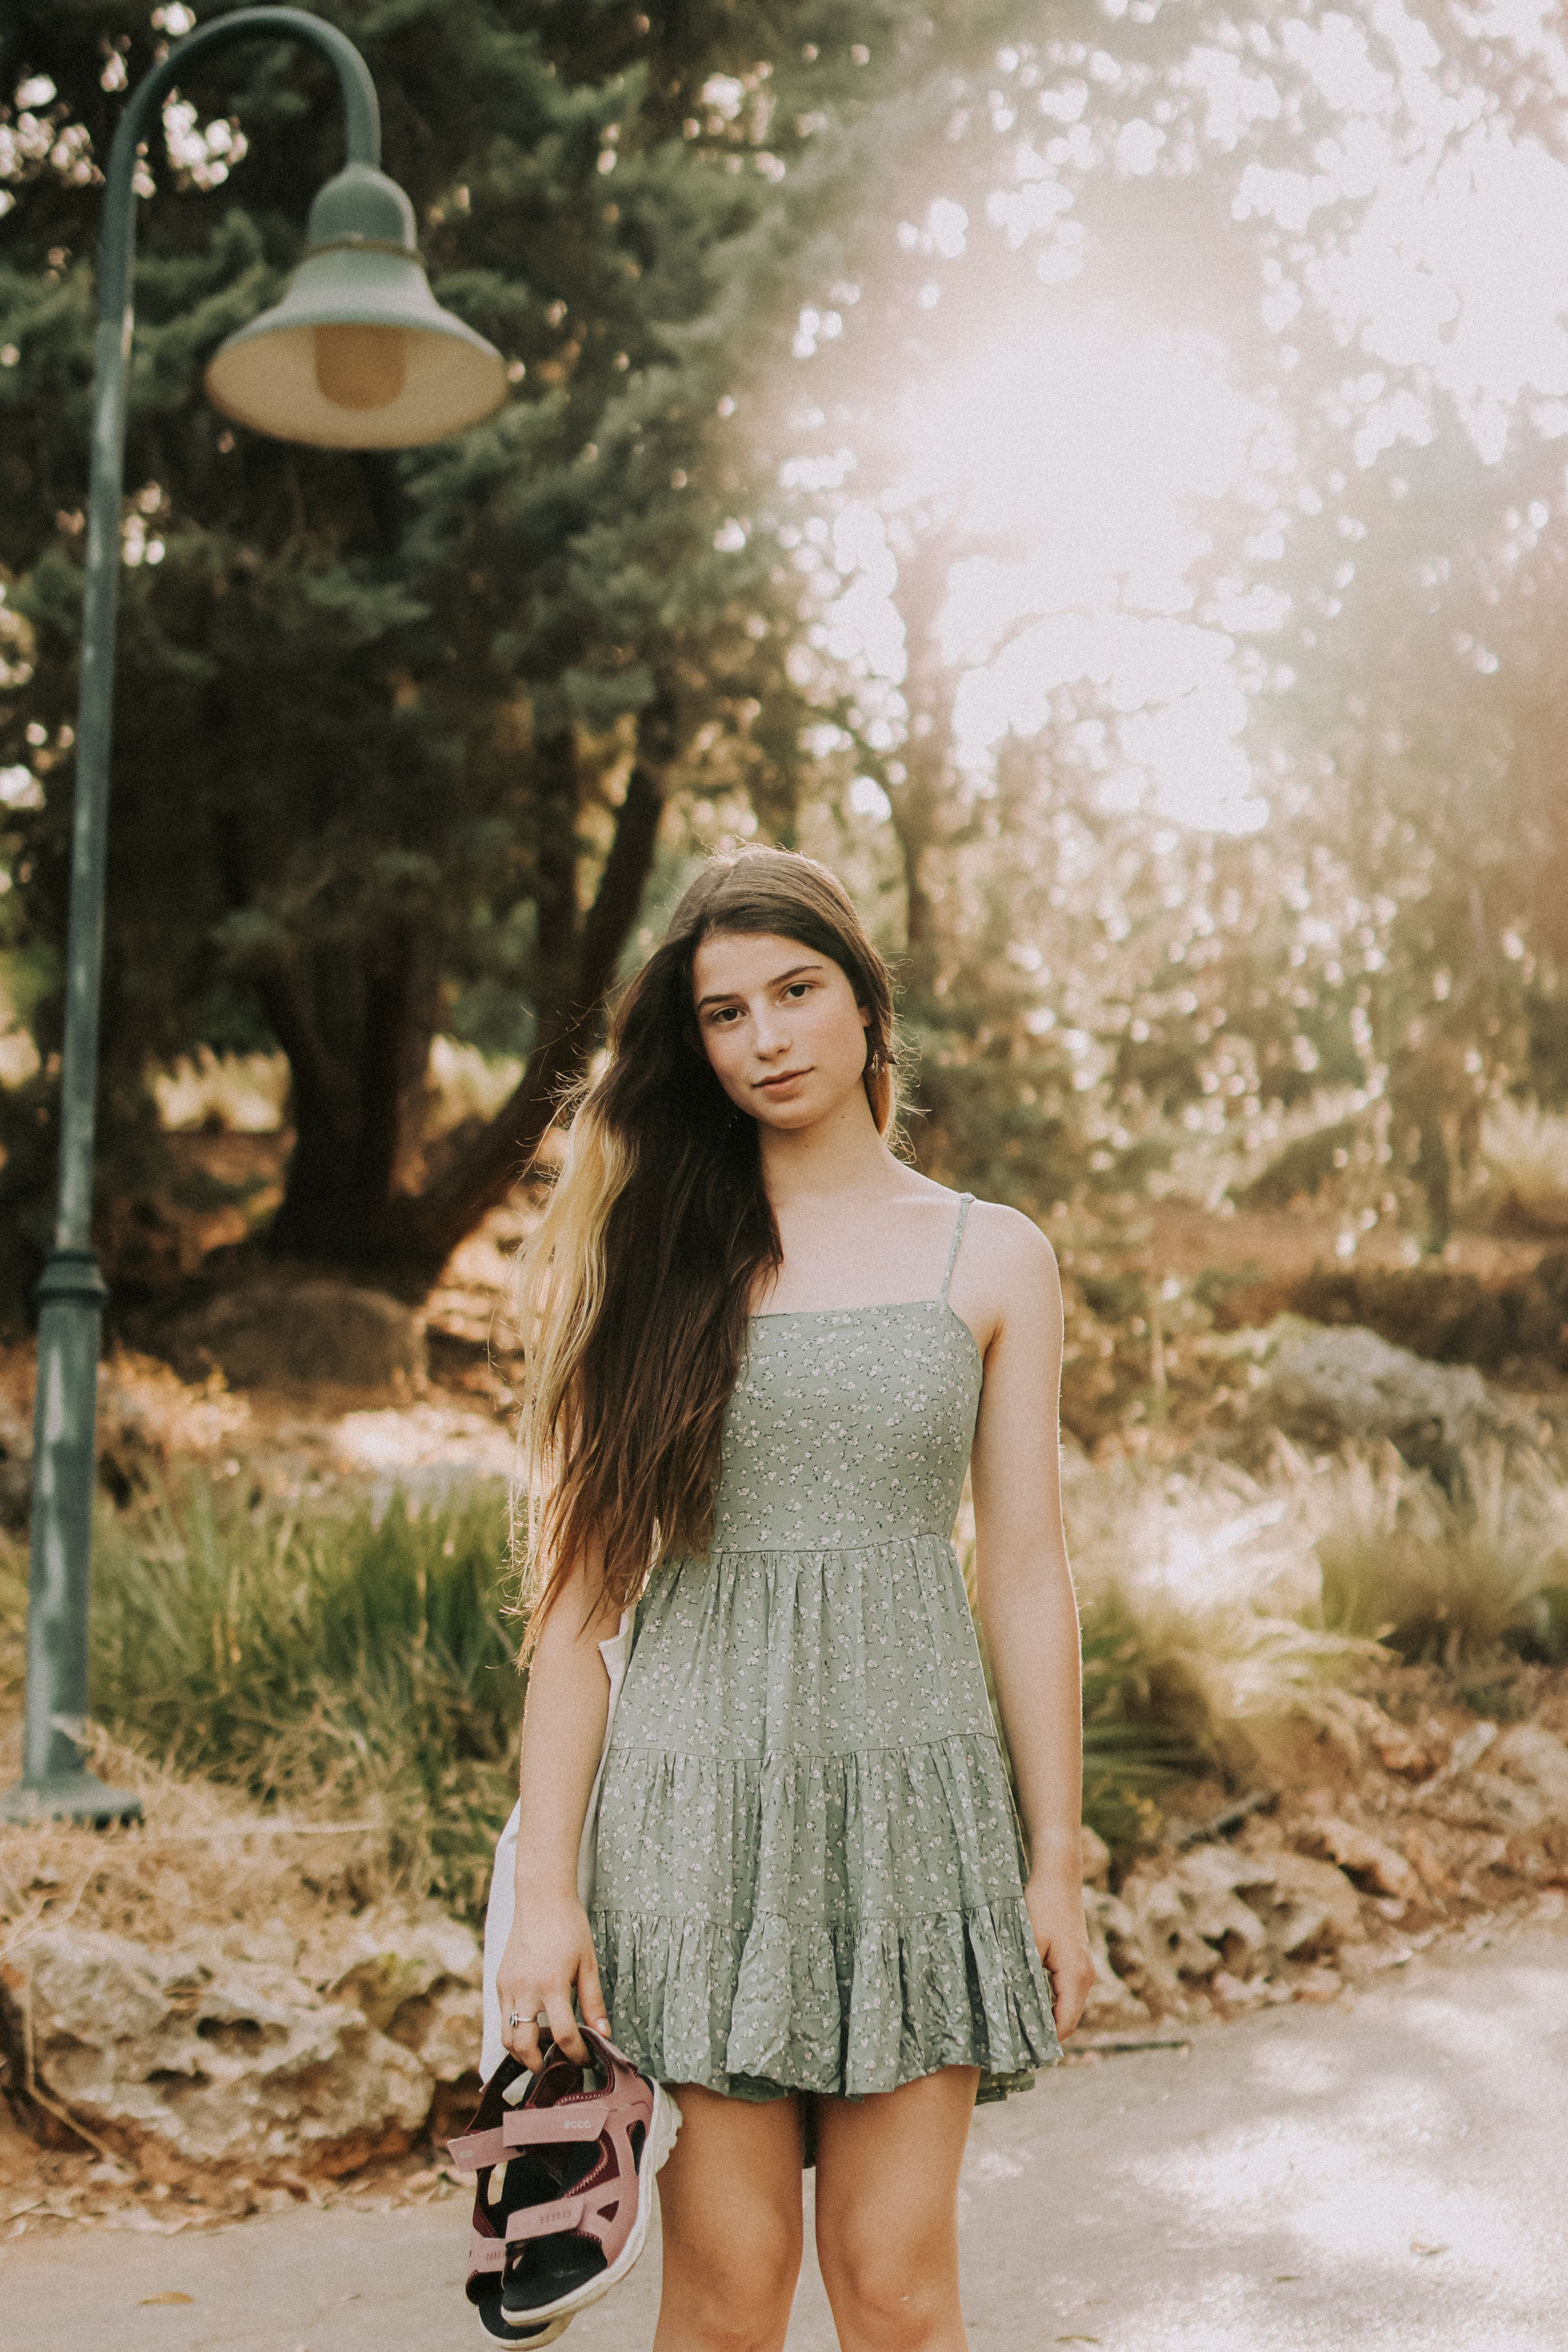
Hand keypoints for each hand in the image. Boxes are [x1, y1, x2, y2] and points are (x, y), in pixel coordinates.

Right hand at [495, 1889, 608, 2070]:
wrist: (541, 1899)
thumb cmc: (569, 1928)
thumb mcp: (588, 1964)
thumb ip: (593, 2002)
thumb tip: (603, 2035)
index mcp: (552, 1986)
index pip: (563, 2035)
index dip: (576, 2055)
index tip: (585, 2060)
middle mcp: (525, 1990)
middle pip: (524, 2046)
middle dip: (539, 2065)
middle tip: (555, 2067)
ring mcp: (508, 1987)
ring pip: (506, 2037)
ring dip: (521, 2052)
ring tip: (541, 2052)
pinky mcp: (499, 1982)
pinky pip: (502, 2017)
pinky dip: (514, 2030)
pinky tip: (532, 2026)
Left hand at [1024, 1873, 1095, 2040]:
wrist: (1057, 1877)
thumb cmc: (1041, 1906)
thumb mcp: (1026, 1943)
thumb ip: (1021, 1976)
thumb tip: (1008, 2008)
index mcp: (1075, 1976)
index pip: (1064, 2024)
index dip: (1045, 2041)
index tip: (1020, 2051)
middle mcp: (1085, 1976)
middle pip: (1067, 2019)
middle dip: (1043, 2032)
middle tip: (1014, 2044)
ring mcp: (1083, 1969)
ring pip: (1065, 2005)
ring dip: (1045, 2016)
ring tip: (1016, 2027)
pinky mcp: (1076, 1960)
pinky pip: (1064, 1991)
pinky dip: (1049, 2001)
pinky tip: (1026, 2001)